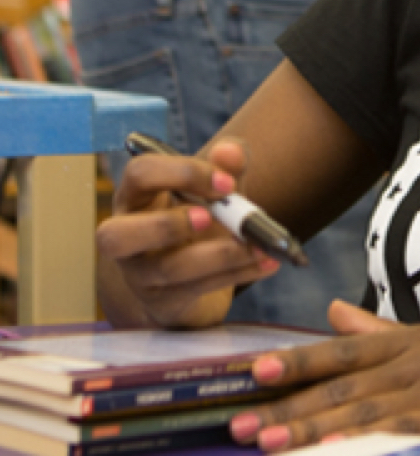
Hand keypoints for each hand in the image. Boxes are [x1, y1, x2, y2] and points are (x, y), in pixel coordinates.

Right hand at [96, 140, 279, 328]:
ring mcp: (140, 275)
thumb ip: (227, 167)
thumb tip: (230, 151)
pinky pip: (197, 290)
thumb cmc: (201, 222)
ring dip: (221, 255)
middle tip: (209, 217)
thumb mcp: (216, 192)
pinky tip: (268, 263)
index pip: (140, 175)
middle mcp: (125, 237)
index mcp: (136, 197)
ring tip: (259, 245)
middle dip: (165, 225)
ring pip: (168, 269)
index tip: (227, 183)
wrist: (195, 277)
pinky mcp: (163, 303)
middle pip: (116, 235)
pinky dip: (238, 274)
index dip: (182, 173)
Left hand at [229, 300, 419, 453]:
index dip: (297, 362)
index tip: (253, 372)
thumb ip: (383, 331)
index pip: (344, 351)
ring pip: (361, 410)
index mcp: (415, 340)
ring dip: (309, 428)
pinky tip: (330, 453)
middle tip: (239, 421)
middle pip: (342, 384)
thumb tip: (334, 310)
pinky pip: (399, 433)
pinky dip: (361, 442)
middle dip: (287, 404)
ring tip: (265, 443)